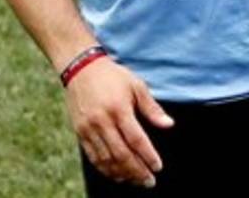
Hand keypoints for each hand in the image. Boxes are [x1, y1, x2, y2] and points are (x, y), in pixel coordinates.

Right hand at [64, 56, 173, 185]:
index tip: (157, 167)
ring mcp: (89, 128)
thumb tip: (168, 125)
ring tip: (134, 181)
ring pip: (106, 159)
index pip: (136, 139)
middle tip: (148, 181)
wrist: (81, 68)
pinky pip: (93, 156)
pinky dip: (105, 169)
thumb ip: (152, 108)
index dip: (148, 156)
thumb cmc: (113, 76)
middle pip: (121, 154)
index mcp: (119, 109)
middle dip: (137, 171)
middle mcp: (102, 121)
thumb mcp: (136, 86)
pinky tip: (116, 174)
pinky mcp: (79, 132)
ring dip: (122, 173)